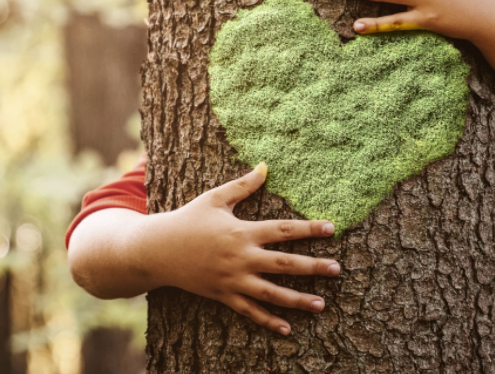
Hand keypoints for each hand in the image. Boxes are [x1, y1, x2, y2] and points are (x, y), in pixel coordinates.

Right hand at [152, 164, 340, 334]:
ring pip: (271, 292)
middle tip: (337, 269)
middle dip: (312, 267)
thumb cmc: (187, 220)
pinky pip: (249, 311)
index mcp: (242, 231)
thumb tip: (265, 166)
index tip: (331, 228)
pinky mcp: (222, 295)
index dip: (308, 229)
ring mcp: (232, 280)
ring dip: (297, 299)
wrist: (156, 250)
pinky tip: (287, 329)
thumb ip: (243, 186)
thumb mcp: (214, 199)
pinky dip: (268, 321)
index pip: (283, 230)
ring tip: (321, 304)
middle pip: (283, 263)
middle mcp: (241, 257)